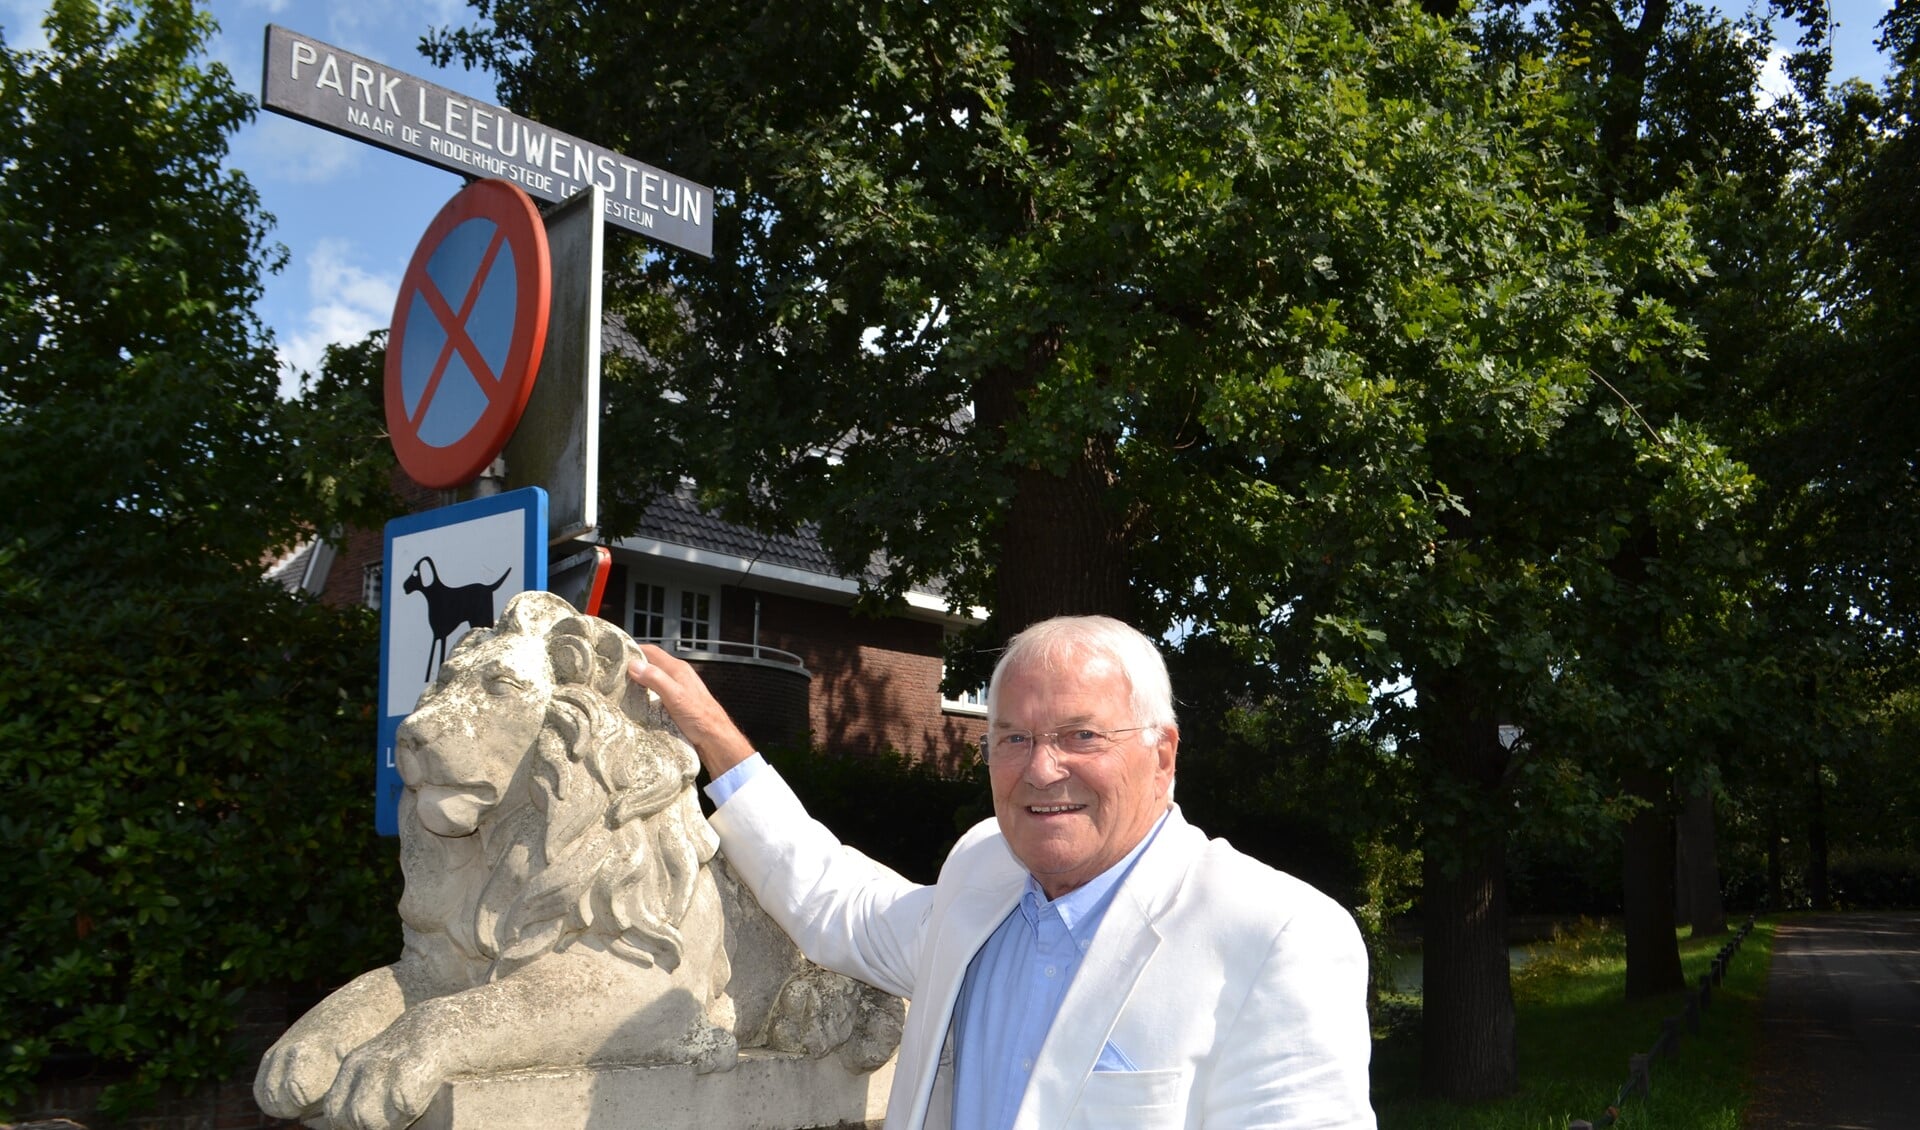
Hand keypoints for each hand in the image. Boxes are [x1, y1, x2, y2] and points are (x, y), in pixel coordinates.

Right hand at [627, 643, 755, 777]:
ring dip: (638, 682)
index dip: (632, 650)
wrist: (715, 739)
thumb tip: (634, 665)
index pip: (651, 651)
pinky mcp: (676, 703)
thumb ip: (656, 679)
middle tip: (612, 674)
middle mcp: (677, 676)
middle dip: (632, 666)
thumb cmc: (700, 718)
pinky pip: (656, 693)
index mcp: (677, 669)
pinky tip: (636, 704)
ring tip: (620, 688)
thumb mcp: (675, 697)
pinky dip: (645, 694)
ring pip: (653, 679)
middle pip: (650, 664)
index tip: (614, 656)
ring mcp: (677, 689)